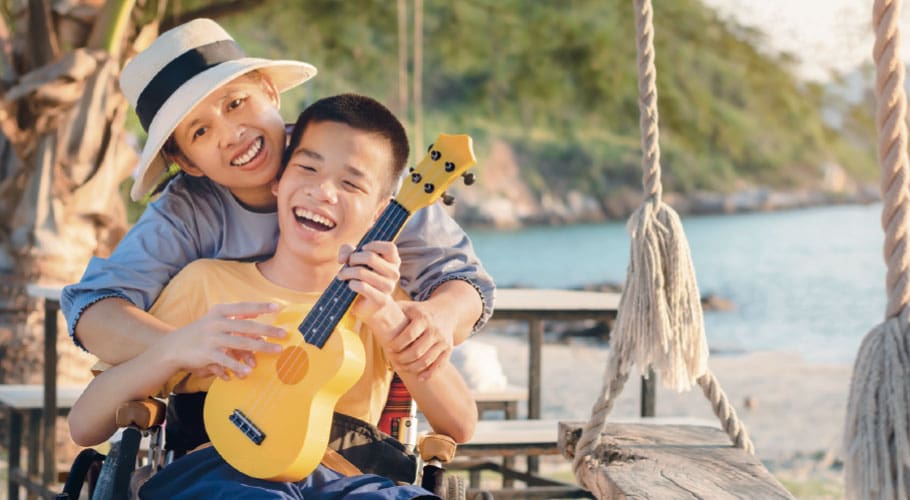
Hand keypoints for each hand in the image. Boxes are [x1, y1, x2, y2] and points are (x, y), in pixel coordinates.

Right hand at [161, 302, 285, 379]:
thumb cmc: (200, 332)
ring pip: (241, 343)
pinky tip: (248, 372)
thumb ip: (236, 317)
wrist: (172, 347)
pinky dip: (237, 367)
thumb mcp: (215, 319)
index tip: (278, 306)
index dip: (261, 306)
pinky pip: (227, 361)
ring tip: (276, 351)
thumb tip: (258, 314)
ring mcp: (212, 338)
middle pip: (247, 326)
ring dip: (261, 347)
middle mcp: (216, 322)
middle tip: (284, 334)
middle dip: (268, 330)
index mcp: (219, 311)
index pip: (243, 307)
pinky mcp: (207, 353)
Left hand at [338, 241, 401, 320]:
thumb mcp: (355, 260)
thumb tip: (343, 259)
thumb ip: (347, 251)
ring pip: (362, 272)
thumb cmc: (361, 279)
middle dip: (353, 258)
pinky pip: (361, 286)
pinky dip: (351, 284)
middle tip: (347, 265)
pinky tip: (350, 285)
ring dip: (347, 272)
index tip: (362, 249)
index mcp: (393, 262)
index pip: (389, 248)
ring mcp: (388, 287)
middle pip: (370, 257)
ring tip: (343, 276)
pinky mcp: (381, 300)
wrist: (368, 306)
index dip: (373, 245)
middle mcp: (394, 274)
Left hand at [385, 300, 455, 380]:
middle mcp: (434, 329)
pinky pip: (439, 365)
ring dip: (412, 368)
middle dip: (402, 359)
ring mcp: (443, 340)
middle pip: (417, 351)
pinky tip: (419, 378)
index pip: (408, 336)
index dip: (397, 345)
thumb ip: (390, 309)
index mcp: (422, 318)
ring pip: (426, 360)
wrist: (446, 310)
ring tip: (402, 368)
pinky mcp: (448, 349)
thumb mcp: (407, 306)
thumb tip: (367, 310)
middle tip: (393, 360)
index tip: (388, 349)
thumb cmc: (419, 310)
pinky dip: (429, 374)